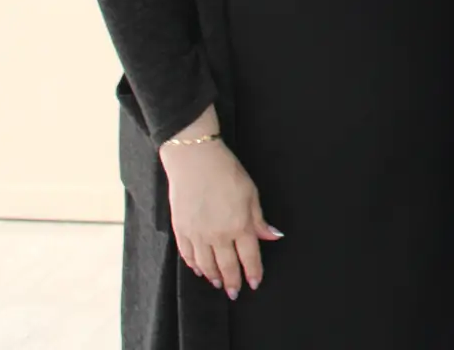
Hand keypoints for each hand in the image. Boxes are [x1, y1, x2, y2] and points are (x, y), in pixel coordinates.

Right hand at [158, 110, 280, 300]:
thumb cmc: (226, 172)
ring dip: (213, 276)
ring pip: (206, 265)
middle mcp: (217, 235)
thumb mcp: (251, 194)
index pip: (249, 257)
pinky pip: (187, 255)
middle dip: (233, 281)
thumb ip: (259, 220)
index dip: (253, 272)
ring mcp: (197, 234)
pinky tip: (198, 269)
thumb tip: (272, 236)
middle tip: (234, 292)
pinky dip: (194, 265)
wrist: (194, 160)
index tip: (254, 283)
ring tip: (218, 283)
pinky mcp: (181, 230)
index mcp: (239, 226)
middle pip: (227, 266)